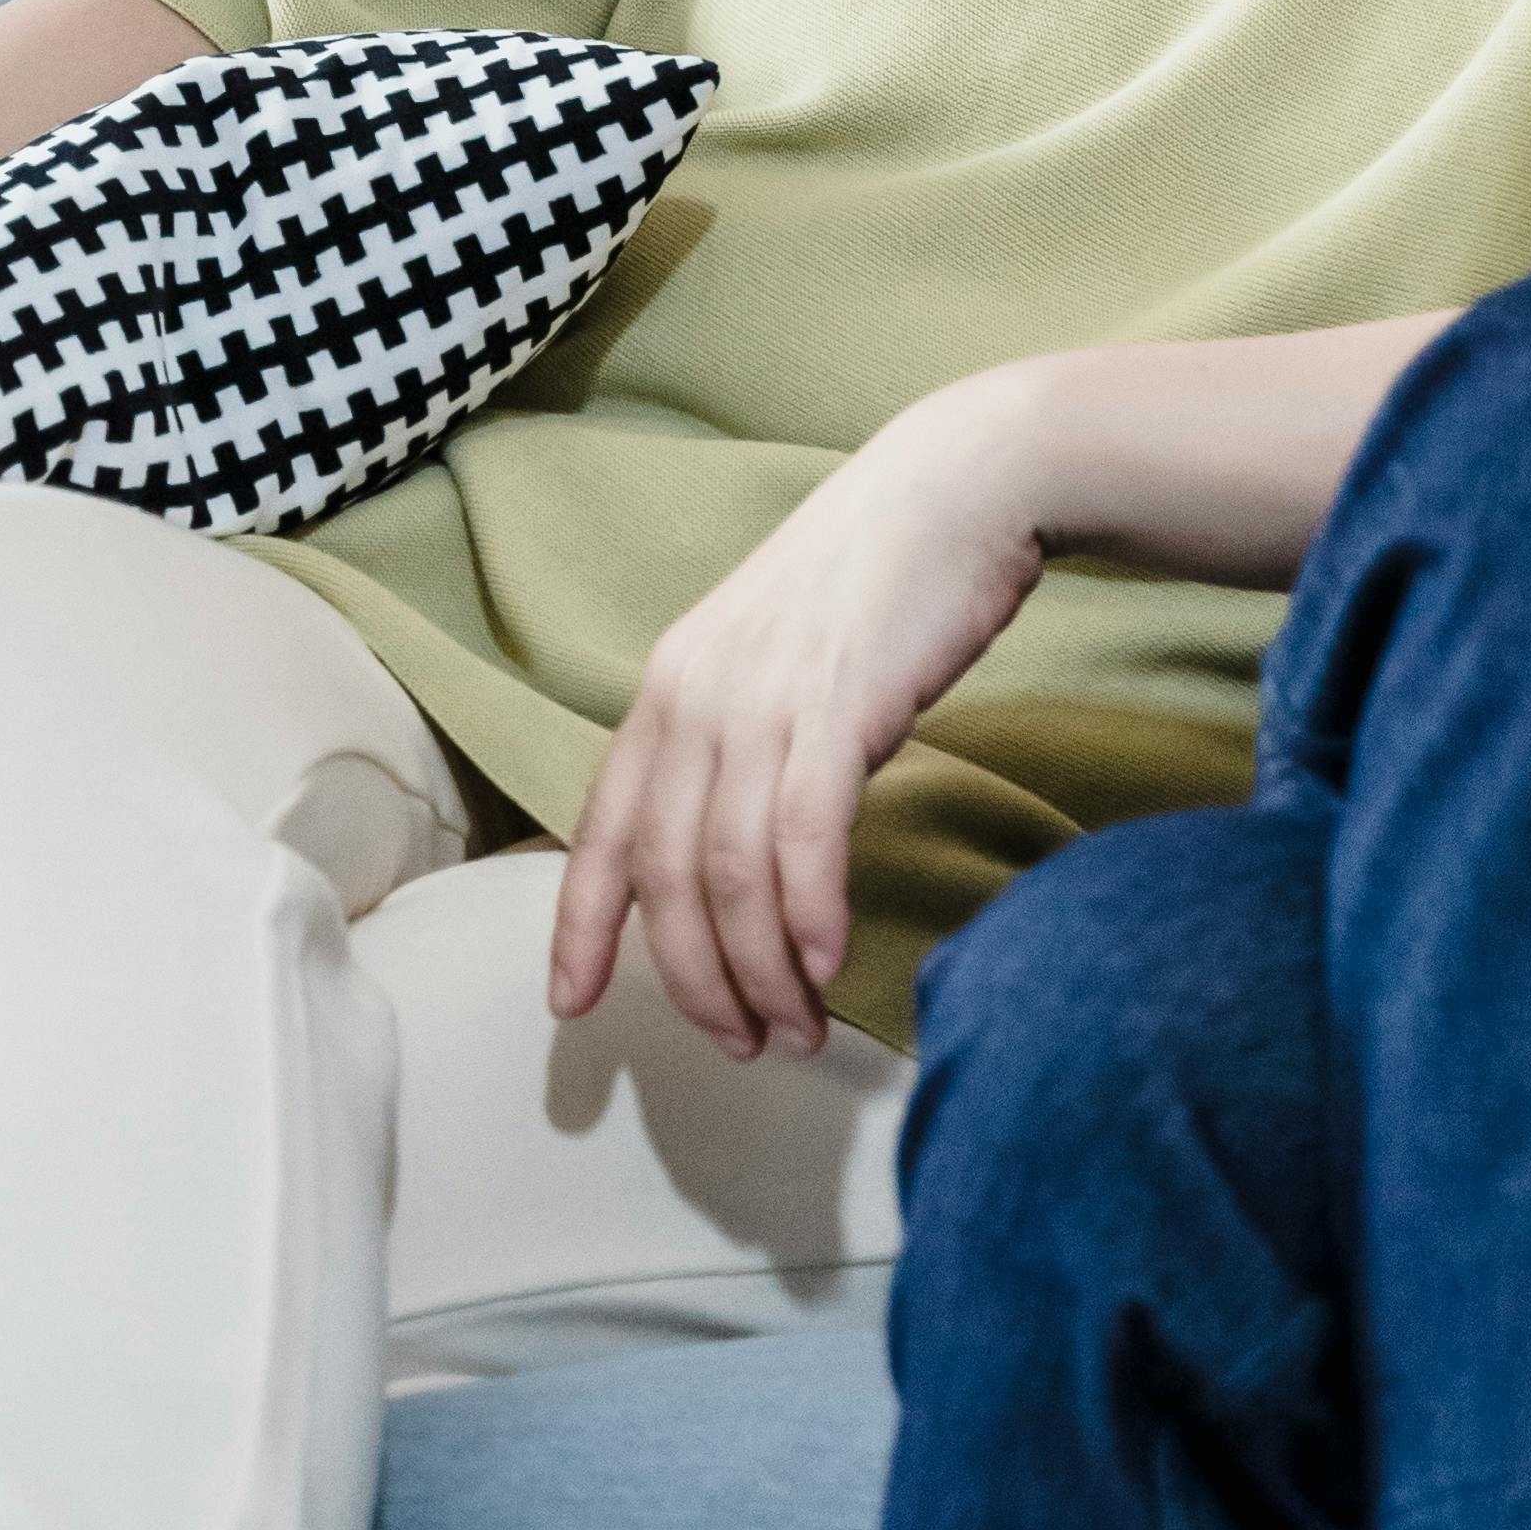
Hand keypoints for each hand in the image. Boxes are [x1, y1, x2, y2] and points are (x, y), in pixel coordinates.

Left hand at [547, 382, 1049, 1054]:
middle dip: (694, 979)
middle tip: (738, 1043)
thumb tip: (745, 838)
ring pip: (733, 876)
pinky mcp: (837, 707)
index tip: (570, 1004)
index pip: (603, 832)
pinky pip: (804, 840)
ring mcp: (762, 701)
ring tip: (791, 1029)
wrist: (960, 485)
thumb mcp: (776, 655)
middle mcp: (695, 697)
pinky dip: (807, 915)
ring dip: (757, 971)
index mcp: (668, 687)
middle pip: (669, 877)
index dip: (581, 926)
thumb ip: (744, 736)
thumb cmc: (881, 576)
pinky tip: (824, 962)